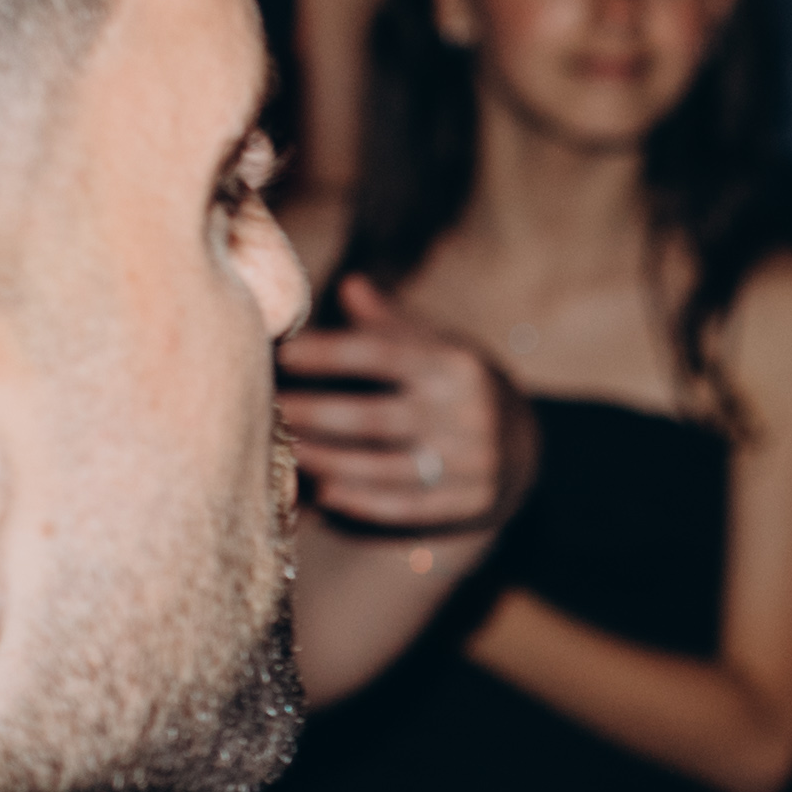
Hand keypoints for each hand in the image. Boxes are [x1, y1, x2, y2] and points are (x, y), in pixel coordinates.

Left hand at [281, 278, 533, 539]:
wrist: (524, 447)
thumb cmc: (457, 386)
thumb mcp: (438, 347)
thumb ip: (391, 324)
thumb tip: (350, 284)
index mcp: (456, 365)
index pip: (382, 355)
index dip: (328, 354)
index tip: (282, 355)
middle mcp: (468, 413)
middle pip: (374, 418)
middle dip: (314, 413)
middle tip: (267, 408)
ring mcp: (471, 463)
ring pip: (384, 467)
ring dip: (327, 461)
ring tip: (284, 450)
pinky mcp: (470, 503)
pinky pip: (406, 506)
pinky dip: (362, 502)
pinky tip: (323, 492)